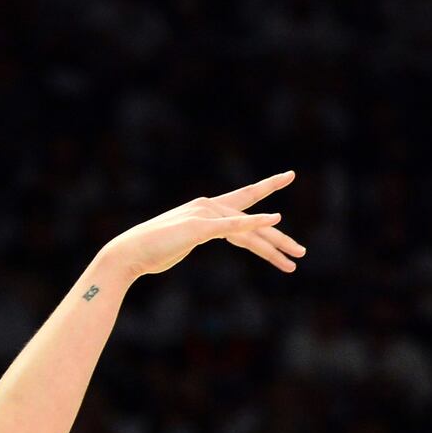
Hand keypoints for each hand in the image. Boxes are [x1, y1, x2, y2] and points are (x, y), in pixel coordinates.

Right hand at [105, 171, 305, 275]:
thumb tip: (204, 233)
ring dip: (275, 244)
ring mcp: (205, 215)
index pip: (245, 199)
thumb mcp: (184, 241)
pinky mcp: (199, 228)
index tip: (288, 175)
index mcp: (207, 209)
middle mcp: (209, 206)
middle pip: (253, 221)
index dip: (268, 187)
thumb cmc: (154, 250)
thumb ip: (198, 233)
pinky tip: (273, 219)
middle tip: (302, 252)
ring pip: (249, 229)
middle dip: (280, 238)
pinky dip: (253, 222)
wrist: (129, 253)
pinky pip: (232, 226)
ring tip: (297, 256)